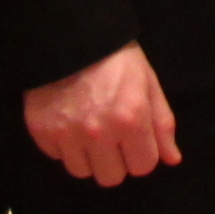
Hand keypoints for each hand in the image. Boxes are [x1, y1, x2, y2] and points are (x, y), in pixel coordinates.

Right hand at [26, 41, 180, 185]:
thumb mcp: (147, 83)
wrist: (69, 35)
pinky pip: (57, 156)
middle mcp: (99, 132)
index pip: (143, 167)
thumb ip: (161, 124)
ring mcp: (67, 134)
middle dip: (115, 160)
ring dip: (88, 155)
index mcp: (131, 119)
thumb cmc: (116, 57)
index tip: (134, 137)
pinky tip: (69, 120)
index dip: (141, 152)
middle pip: (112, 177)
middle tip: (110, 134)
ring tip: (87, 127)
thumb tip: (172, 159)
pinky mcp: (42, 131)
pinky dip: (64, 145)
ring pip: (82, 171)